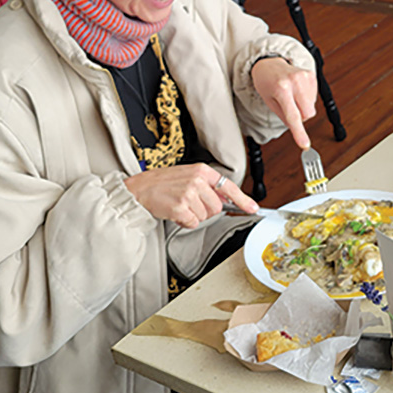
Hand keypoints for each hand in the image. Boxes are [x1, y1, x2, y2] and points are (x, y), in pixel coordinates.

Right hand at [124, 163, 256, 227]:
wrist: (139, 189)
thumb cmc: (162, 184)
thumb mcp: (187, 177)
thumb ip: (207, 186)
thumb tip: (226, 201)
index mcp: (202, 171)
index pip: (229, 187)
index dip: (243, 200)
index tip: (253, 208)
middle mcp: (198, 180)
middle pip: (217, 207)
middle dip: (206, 211)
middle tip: (189, 204)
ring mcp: (189, 193)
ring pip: (205, 216)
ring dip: (193, 216)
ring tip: (179, 206)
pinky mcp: (181, 207)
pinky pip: (193, 222)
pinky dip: (185, 222)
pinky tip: (175, 212)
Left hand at [251, 57, 316, 148]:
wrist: (269, 63)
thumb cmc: (266, 82)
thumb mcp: (268, 101)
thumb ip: (283, 116)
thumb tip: (297, 127)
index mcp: (281, 88)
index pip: (293, 115)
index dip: (299, 132)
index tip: (305, 144)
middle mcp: (295, 81)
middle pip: (308, 113)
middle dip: (300, 116)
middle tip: (288, 107)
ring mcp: (305, 76)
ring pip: (311, 107)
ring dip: (302, 106)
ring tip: (291, 96)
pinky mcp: (312, 75)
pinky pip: (314, 98)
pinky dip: (306, 99)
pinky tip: (297, 91)